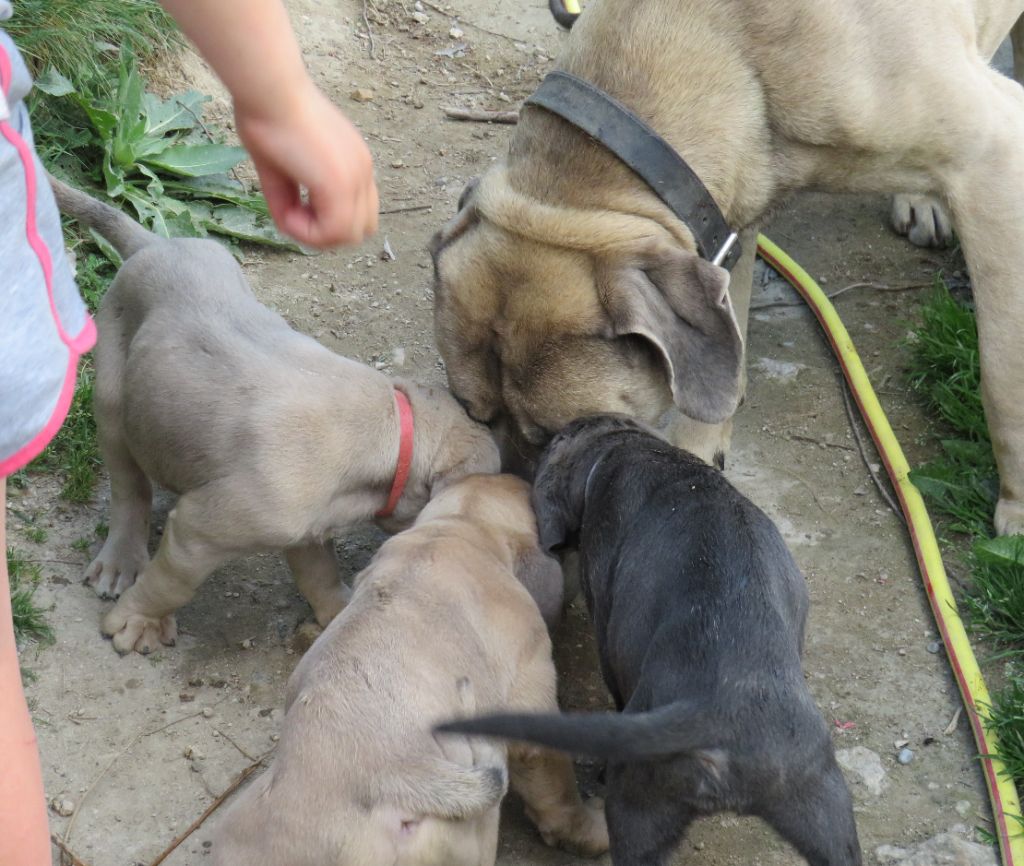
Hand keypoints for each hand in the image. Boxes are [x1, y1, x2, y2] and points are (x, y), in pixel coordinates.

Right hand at [235, 84, 378, 247]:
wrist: (268, 88)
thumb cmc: (268, 114)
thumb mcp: (280, 166)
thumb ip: (289, 197)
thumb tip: (288, 222)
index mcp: (353, 163)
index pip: (355, 212)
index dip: (324, 221)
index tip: (292, 206)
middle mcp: (362, 172)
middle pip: (358, 229)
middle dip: (324, 233)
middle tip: (293, 216)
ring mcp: (356, 178)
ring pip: (348, 236)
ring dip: (314, 235)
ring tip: (287, 214)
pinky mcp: (340, 184)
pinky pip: (331, 231)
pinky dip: (307, 232)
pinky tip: (286, 214)